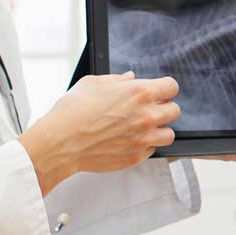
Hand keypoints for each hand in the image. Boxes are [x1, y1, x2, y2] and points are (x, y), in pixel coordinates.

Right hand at [19, 72, 181, 191]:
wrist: (60, 142)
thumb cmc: (72, 111)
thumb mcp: (93, 84)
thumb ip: (117, 80)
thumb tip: (130, 77)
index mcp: (139, 93)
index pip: (172, 87)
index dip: (164, 88)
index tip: (159, 92)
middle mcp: (146, 116)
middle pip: (174, 110)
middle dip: (163, 108)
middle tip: (149, 110)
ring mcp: (143, 138)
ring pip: (169, 134)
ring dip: (159, 130)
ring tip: (143, 128)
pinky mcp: (136, 157)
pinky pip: (153, 150)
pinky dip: (145, 146)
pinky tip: (130, 141)